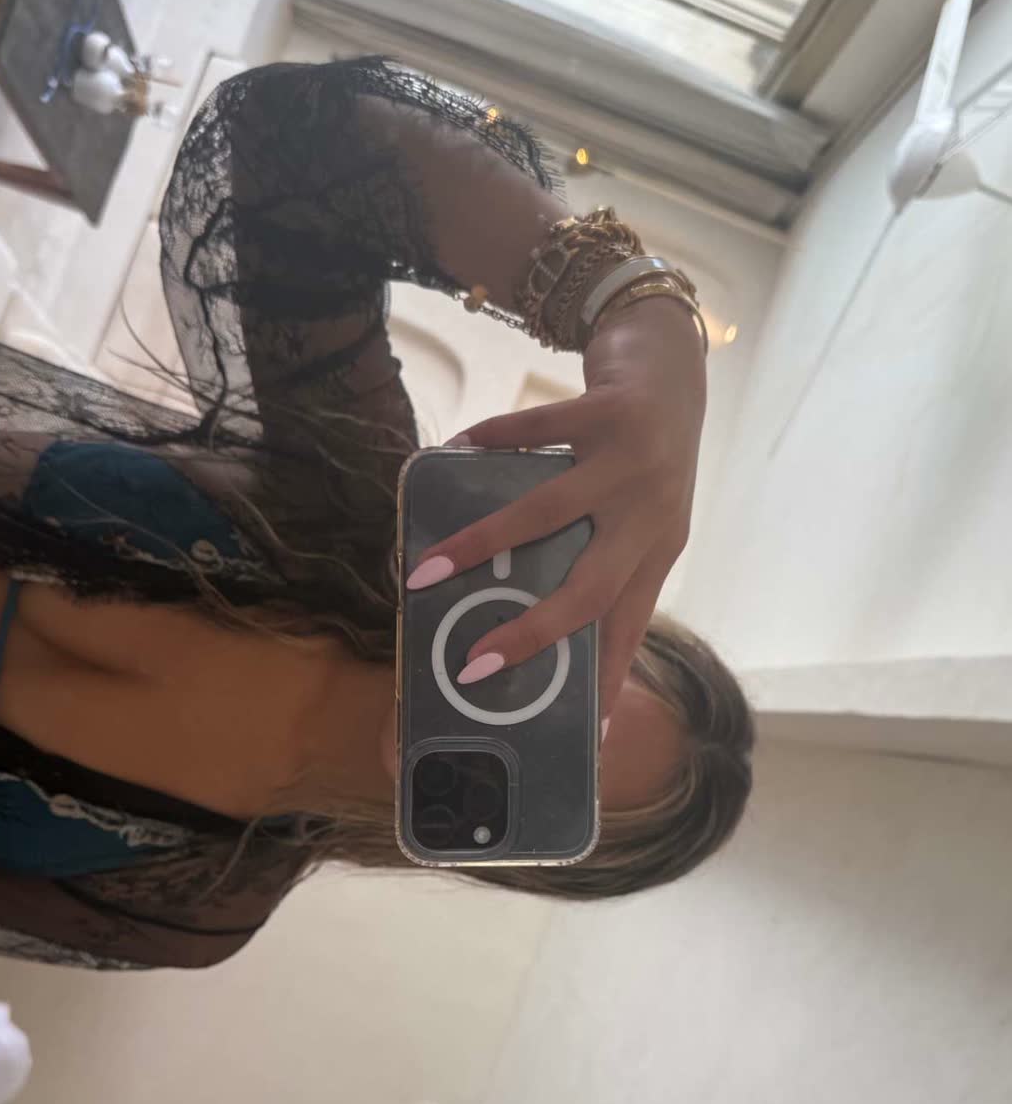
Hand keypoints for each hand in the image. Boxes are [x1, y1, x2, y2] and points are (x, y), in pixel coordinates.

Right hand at [405, 296, 706, 726]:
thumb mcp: (638, 515)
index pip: (629, 629)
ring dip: (482, 544)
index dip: (606, 683)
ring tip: (428, 568)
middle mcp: (652, 516)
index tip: (582, 738)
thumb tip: (522, 603)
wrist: (676, 365)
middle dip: (530, 632)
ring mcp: (634, 464)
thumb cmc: (644, 455)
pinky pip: (538, 432)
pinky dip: (491, 442)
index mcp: (657, 550)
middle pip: (590, 590)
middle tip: (474, 665)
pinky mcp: (612, 410)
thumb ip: (600, 556)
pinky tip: (454, 450)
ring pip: (547, 514)